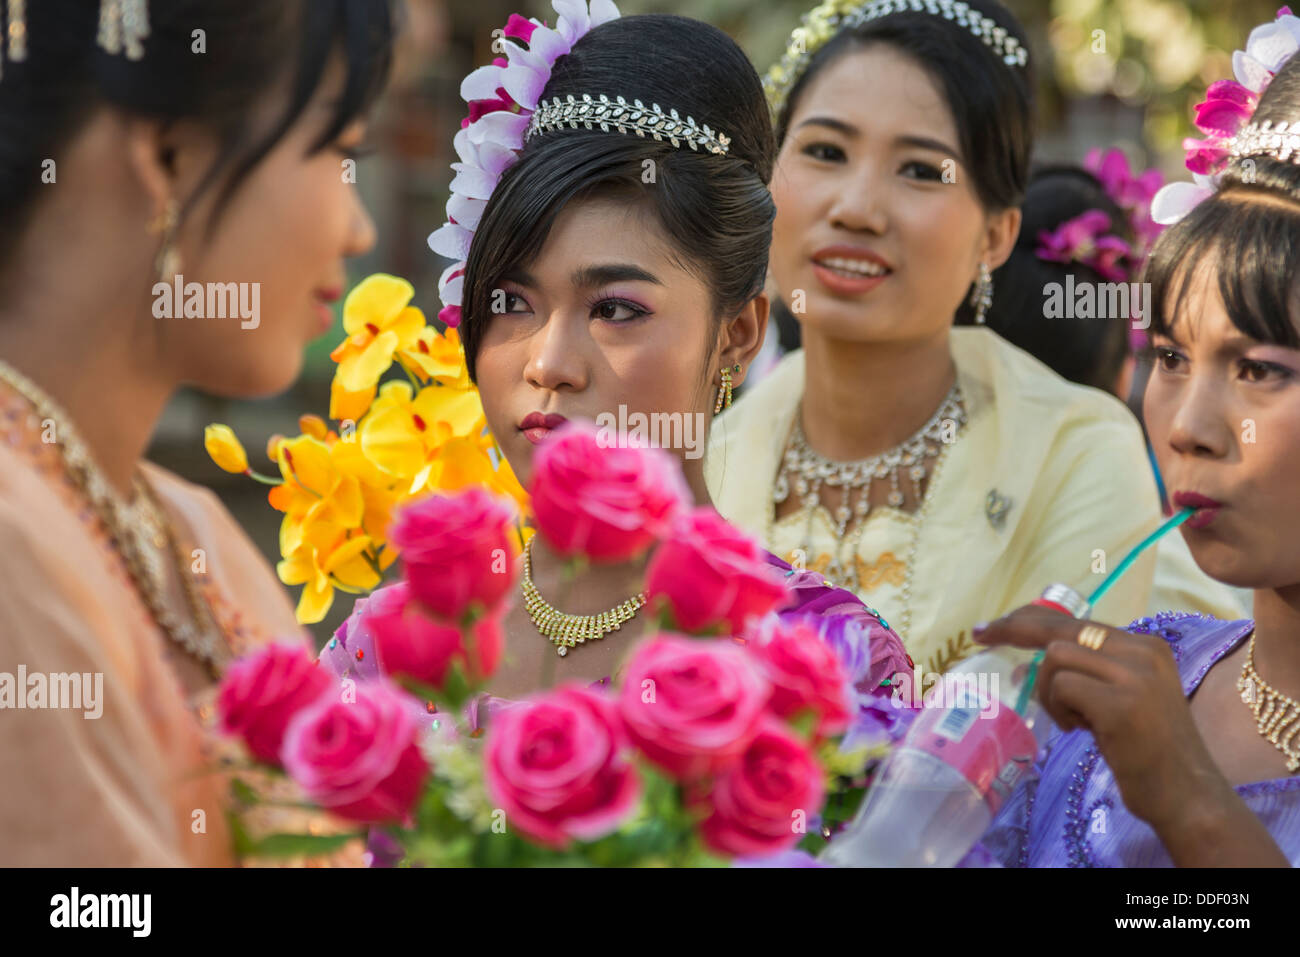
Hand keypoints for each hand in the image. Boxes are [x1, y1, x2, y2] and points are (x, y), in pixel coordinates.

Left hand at [973, 605, 1224, 833]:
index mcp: (1144, 646)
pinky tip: (1082, 730)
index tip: (993, 626)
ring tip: (1072, 720)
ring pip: (1055, 657)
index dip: (1029, 620)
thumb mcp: (1121, 697)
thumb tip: (1027, 662)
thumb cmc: (1147, 751)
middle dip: (1013, 629)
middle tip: (981, 635)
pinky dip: (1059, 709)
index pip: (1075, 622)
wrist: (1186, 795)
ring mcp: (1134, 675)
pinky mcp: (1120, 703)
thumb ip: (1087, 673)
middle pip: (1059, 627)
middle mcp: (1142, 651)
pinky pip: (1062, 687)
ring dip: (1048, 691)